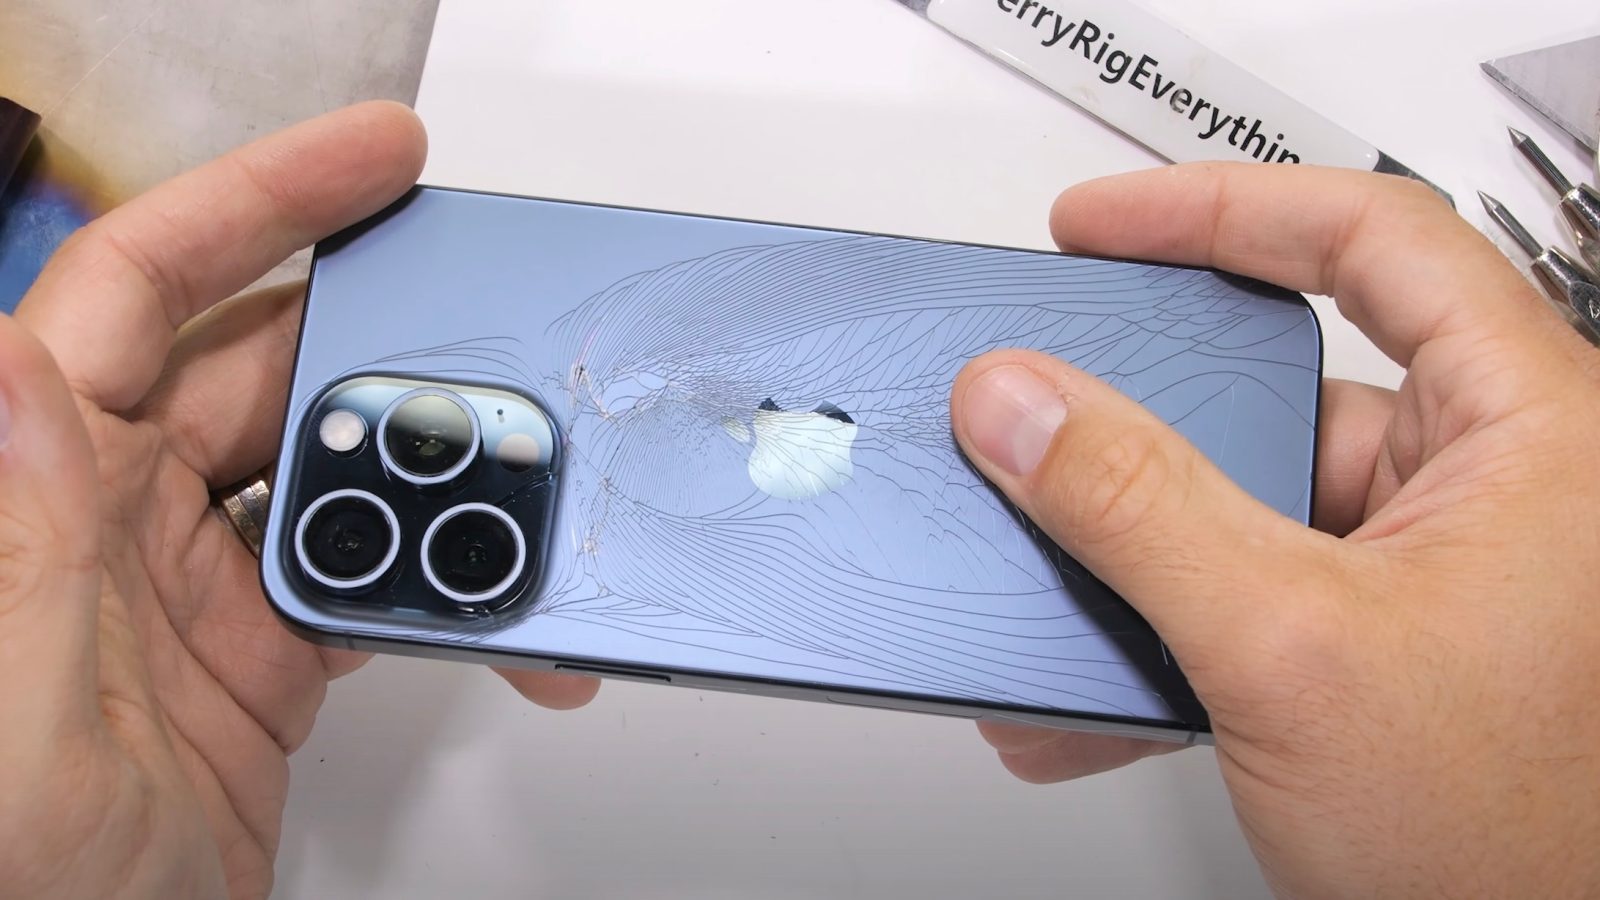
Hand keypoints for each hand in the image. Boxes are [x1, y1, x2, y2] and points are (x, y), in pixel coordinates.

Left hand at [0, 102, 595, 898]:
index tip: (374, 163)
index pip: (143, 290)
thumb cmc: (7, 882)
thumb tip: (16, 365)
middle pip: (269, 367)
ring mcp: (199, 587)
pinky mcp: (263, 657)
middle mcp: (117, 519)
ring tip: (509, 504)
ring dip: (435, 486)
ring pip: (343, 473)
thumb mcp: (10, 716)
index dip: (259, 201)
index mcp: (44, 493)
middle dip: (390, 345)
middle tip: (492, 343)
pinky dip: (442, 588)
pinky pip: (373, 579)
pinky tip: (486, 615)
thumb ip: (26, 544)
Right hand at [951, 164, 1599, 896]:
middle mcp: (1486, 483)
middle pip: (1282, 375)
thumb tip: (1020, 404)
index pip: (1372, 242)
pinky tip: (1086, 679)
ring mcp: (1425, 566)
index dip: (1222, 208)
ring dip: (1131, 541)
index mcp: (1532, 432)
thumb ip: (1138, 508)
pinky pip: (1242, 587)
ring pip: (1245, 498)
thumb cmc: (1520, 847)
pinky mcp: (1377, 638)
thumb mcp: (1289, 650)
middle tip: (1045, 386)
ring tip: (1042, 559)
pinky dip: (1157, 621)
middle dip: (1142, 405)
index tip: (1099, 225)